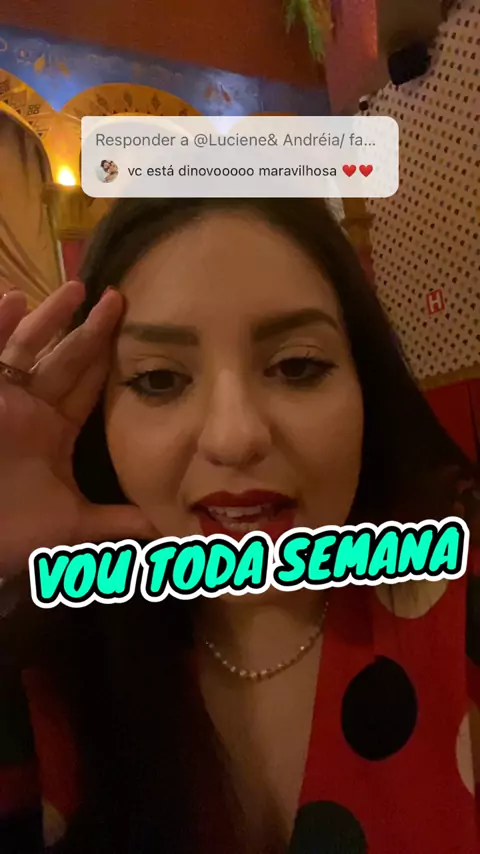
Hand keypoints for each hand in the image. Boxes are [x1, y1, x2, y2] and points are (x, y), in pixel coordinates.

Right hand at [0, 280, 156, 576]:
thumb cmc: (13, 533)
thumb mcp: (72, 526)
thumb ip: (116, 522)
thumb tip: (162, 526)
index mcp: (55, 430)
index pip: (87, 385)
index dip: (107, 357)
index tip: (133, 327)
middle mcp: (31, 408)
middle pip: (64, 359)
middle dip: (89, 329)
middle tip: (116, 297)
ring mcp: (3, 400)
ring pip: (28, 350)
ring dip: (47, 319)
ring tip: (74, 290)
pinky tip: (11, 300)